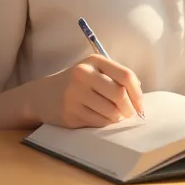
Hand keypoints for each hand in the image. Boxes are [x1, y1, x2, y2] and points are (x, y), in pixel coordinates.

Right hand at [28, 54, 143, 128]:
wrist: (44, 95)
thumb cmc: (78, 83)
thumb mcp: (95, 71)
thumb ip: (117, 77)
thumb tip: (139, 95)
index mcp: (94, 61)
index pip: (126, 76)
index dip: (137, 93)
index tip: (140, 105)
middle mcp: (83, 75)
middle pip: (119, 95)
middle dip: (129, 109)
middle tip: (129, 114)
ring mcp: (75, 95)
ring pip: (110, 112)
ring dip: (117, 118)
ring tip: (114, 115)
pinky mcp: (70, 113)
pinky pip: (98, 122)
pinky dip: (105, 123)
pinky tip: (101, 118)